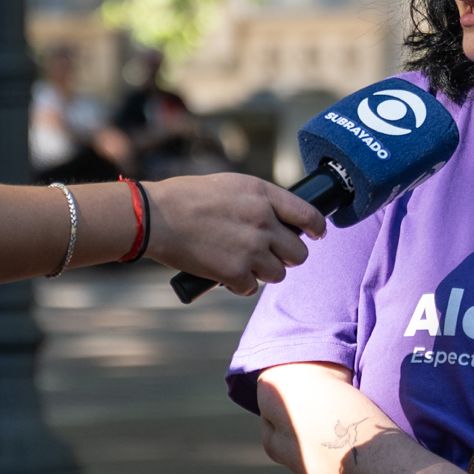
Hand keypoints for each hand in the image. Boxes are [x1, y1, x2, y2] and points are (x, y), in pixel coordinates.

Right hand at [147, 174, 324, 295]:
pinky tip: (227, 274)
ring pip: (278, 274)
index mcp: (264, 195)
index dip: (316, 229)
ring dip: (264, 272)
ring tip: (244, 263)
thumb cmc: (187, 197)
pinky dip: (239, 285)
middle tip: (270, 254)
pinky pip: (251, 288)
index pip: (310, 216)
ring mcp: (251, 249)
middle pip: (299, 253)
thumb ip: (260, 201)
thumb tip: (280, 220)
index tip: (315, 235)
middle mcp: (264, 222)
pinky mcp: (234, 273)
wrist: (156, 217)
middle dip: (287, 256)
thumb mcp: (232, 185)